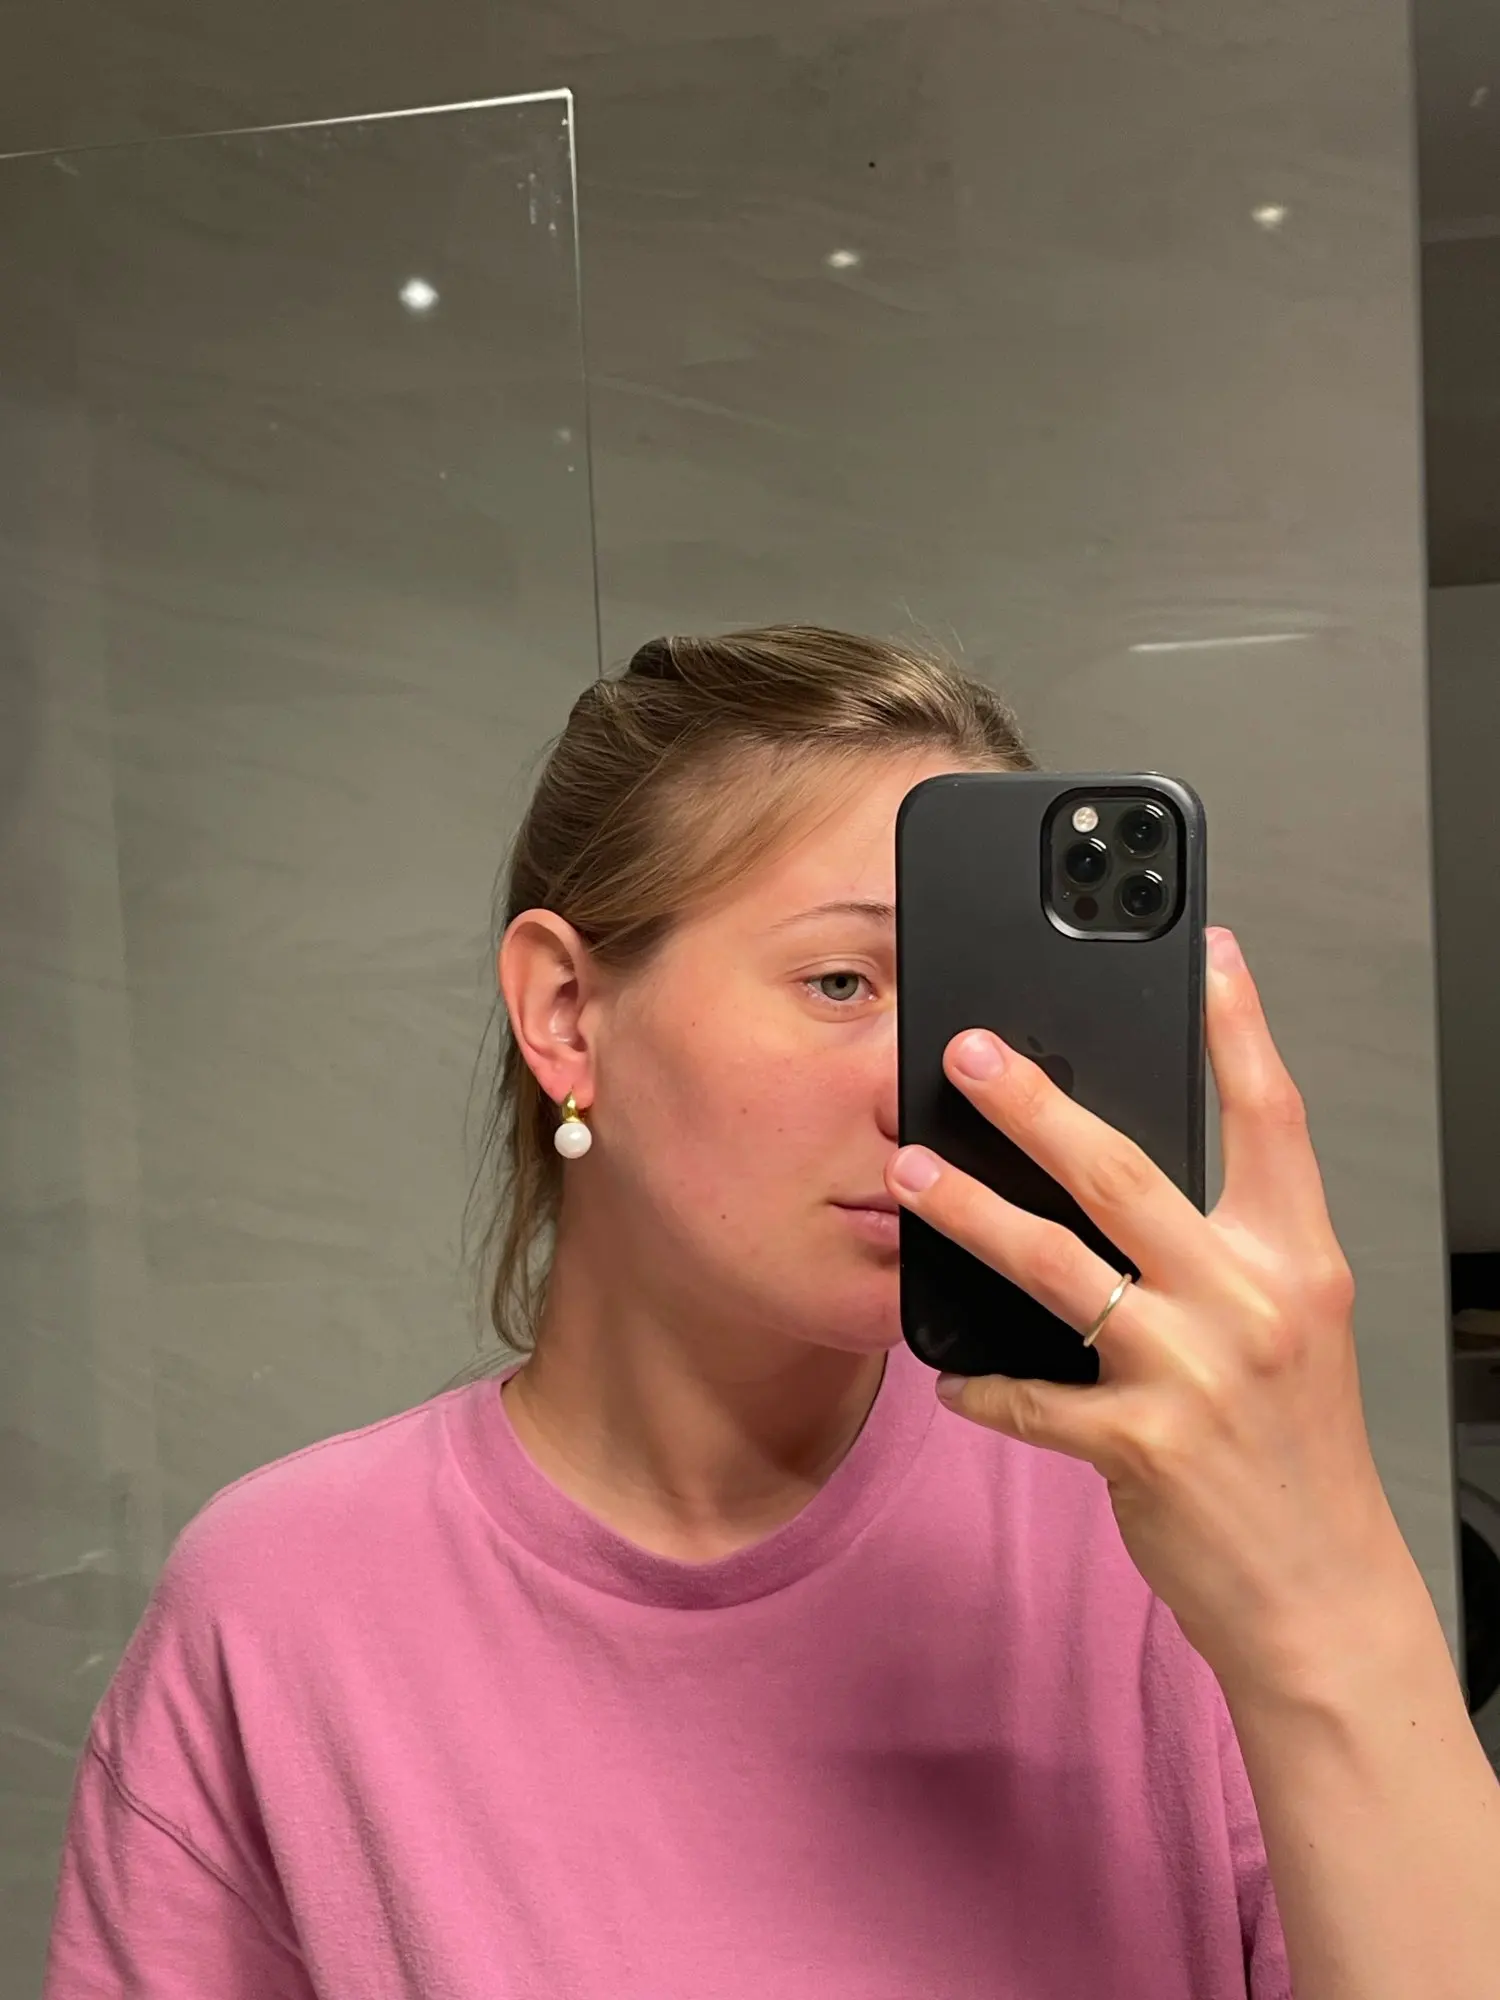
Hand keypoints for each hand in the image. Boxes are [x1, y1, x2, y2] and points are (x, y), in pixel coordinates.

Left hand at [885, 926, 1412, 1699]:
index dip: (1241, 1030)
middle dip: (1036, 1103)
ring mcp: (1196, 1374)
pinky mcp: (1144, 1446)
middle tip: (969, 1050)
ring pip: (1060, 1268)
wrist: (1320, 1593)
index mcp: (1296, 1260)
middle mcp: (1250, 1304)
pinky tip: (949, 1377)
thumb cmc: (1294, 1453)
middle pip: (1126, 1174)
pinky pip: (1034, 1399)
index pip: (1272, 1120)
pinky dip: (984, 1387)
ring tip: (912, 1174)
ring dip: (974, 1215)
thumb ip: (1224, 1249)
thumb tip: (1118, 1174)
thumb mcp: (1289, 1328)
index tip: (1208, 955)